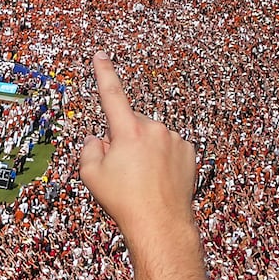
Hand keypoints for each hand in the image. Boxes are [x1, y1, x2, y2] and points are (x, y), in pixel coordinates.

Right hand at [76, 53, 198, 241]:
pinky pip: (167, 148)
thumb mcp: (90, 175)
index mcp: (128, 132)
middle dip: (122, 139)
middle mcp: (154, 129)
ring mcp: (174, 139)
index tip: (100, 55)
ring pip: (149, 137)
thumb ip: (90, 148)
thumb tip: (97, 138)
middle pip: (130, 125)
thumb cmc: (123, 200)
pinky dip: (160, 158)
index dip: (103, 73)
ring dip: (142, 150)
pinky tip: (156, 179)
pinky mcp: (188, 151)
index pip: (112, 95)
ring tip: (140, 179)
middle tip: (119, 170)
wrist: (160, 223)